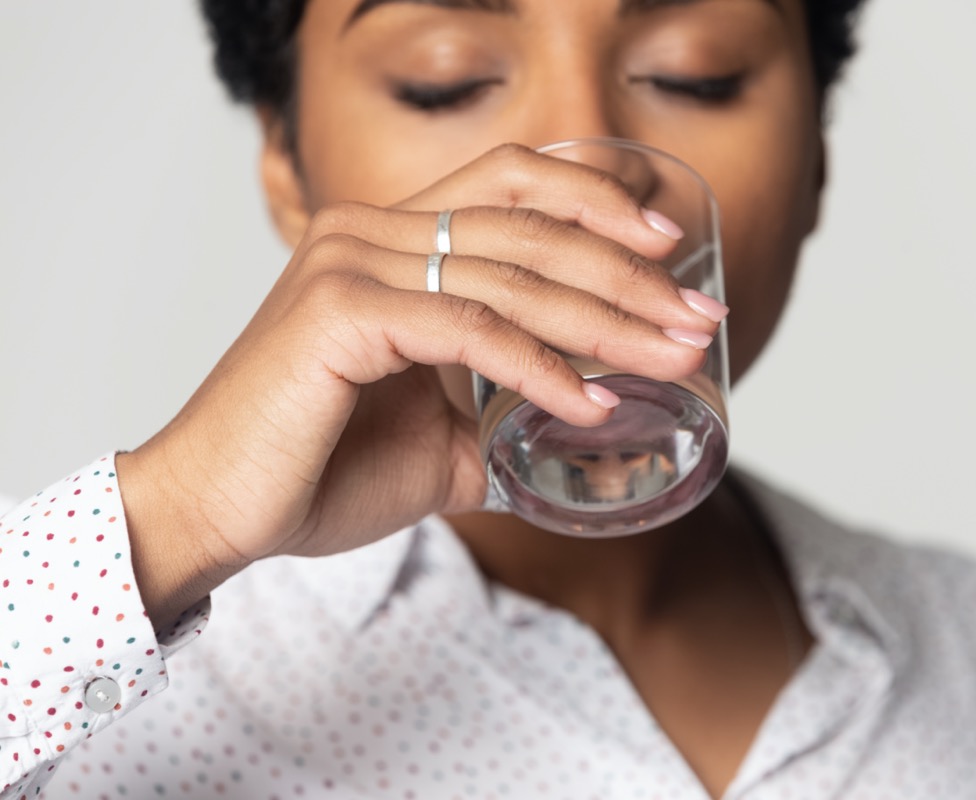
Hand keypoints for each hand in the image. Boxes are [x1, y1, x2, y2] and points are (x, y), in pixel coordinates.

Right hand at [116, 144, 723, 626]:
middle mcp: (367, 232)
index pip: (508, 182)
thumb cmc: (316, 471)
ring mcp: (351, 263)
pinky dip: (541, 369)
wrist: (220, 513)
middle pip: (528, 228)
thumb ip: (499, 418)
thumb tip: (574, 433)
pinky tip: (594, 403)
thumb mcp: (436, 437)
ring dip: (607, 320)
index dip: (593, 200)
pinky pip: (470, 329)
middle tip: (701, 316)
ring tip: (674, 356)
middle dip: (628, 273)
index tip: (666, 243)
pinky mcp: (342, 313)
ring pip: (511, 277)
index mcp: (386, 238)